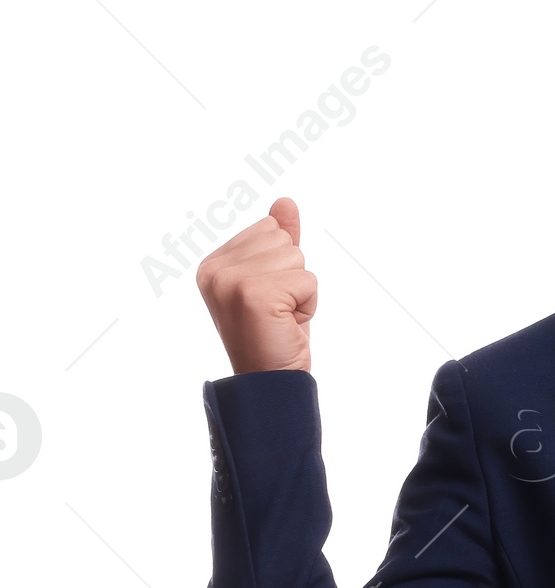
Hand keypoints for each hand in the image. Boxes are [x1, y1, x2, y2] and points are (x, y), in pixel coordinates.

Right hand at [197, 195, 316, 371]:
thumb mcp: (276, 282)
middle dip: (292, 276)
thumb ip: (277, 241)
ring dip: (301, 291)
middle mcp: (215, 270)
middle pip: (282, 238)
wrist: (271, 385)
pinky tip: (287, 325)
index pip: (268, 229)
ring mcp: (231, 280)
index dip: (281, 266)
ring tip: (281, 318)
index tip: (266, 301)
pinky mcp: (254, 293)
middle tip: (276, 312)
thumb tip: (286, 202)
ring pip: (296, 257)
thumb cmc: (274, 337)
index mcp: (213, 264)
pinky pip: (307, 279)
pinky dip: (308, 305)